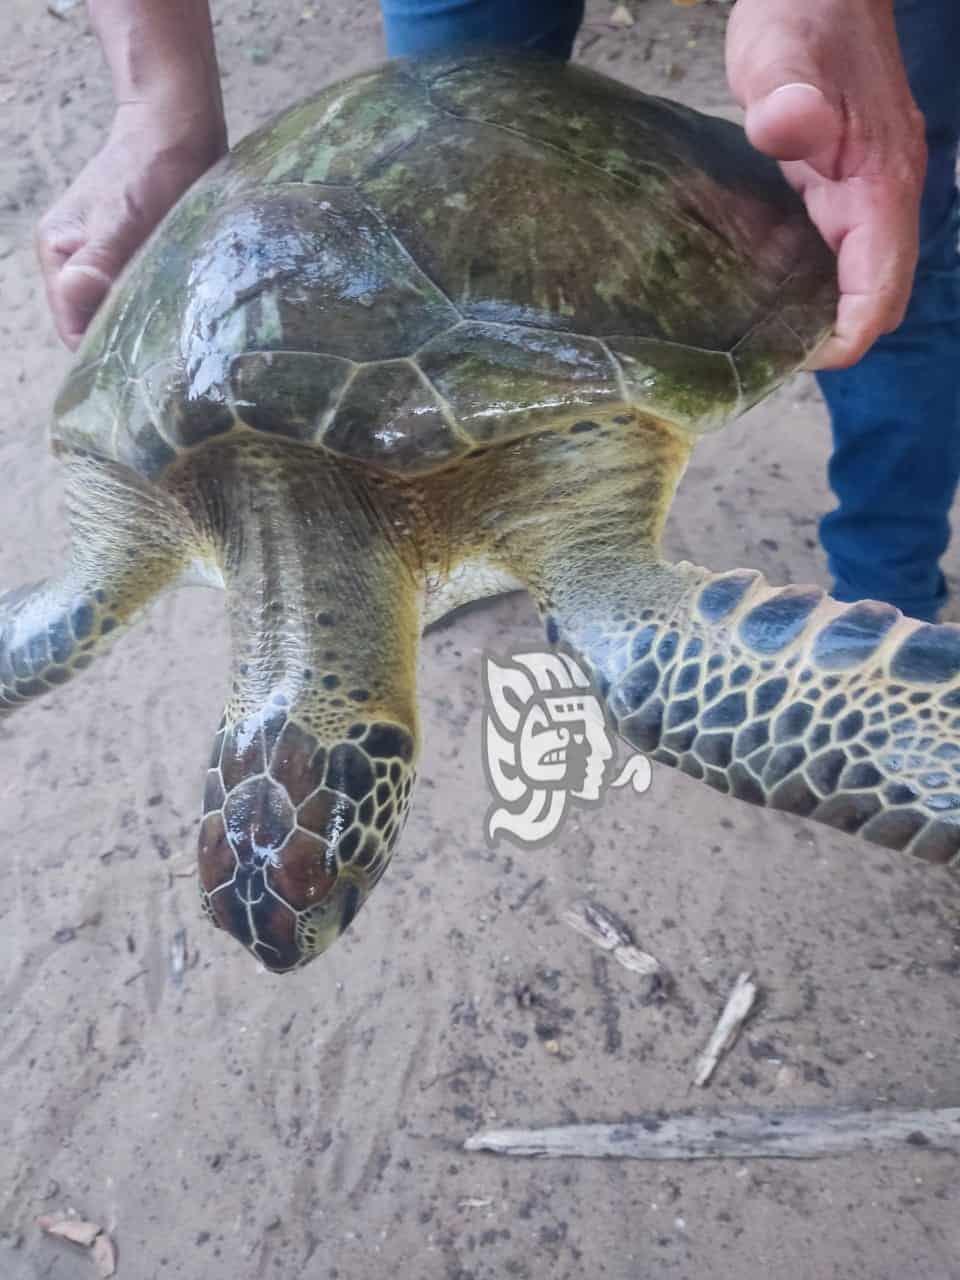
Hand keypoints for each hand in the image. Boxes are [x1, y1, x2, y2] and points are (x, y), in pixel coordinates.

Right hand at [36, 103, 225, 348]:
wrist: (176, 126)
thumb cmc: (151, 167)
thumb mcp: (126, 216)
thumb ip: (101, 258)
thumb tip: (78, 294)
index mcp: (60, 258)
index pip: (73, 329)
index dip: (104, 352)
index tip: (144, 365)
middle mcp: (76, 265)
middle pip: (96, 324)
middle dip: (129, 342)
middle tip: (171, 355)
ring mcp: (104, 262)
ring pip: (120, 312)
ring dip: (147, 326)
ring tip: (182, 338)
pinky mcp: (133, 258)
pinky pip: (140, 295)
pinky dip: (160, 307)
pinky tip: (185, 315)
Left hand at [726, 0, 925, 368]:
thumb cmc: (801, 17)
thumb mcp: (778, 55)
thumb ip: (787, 100)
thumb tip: (790, 129)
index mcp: (879, 186)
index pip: (877, 296)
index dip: (841, 341)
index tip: (788, 357)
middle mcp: (887, 198)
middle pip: (876, 300)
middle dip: (830, 338)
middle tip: (763, 351)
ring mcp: (875, 192)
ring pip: (863, 280)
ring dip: (823, 313)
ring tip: (759, 328)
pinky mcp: (854, 185)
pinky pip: (846, 253)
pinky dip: (816, 281)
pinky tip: (766, 282)